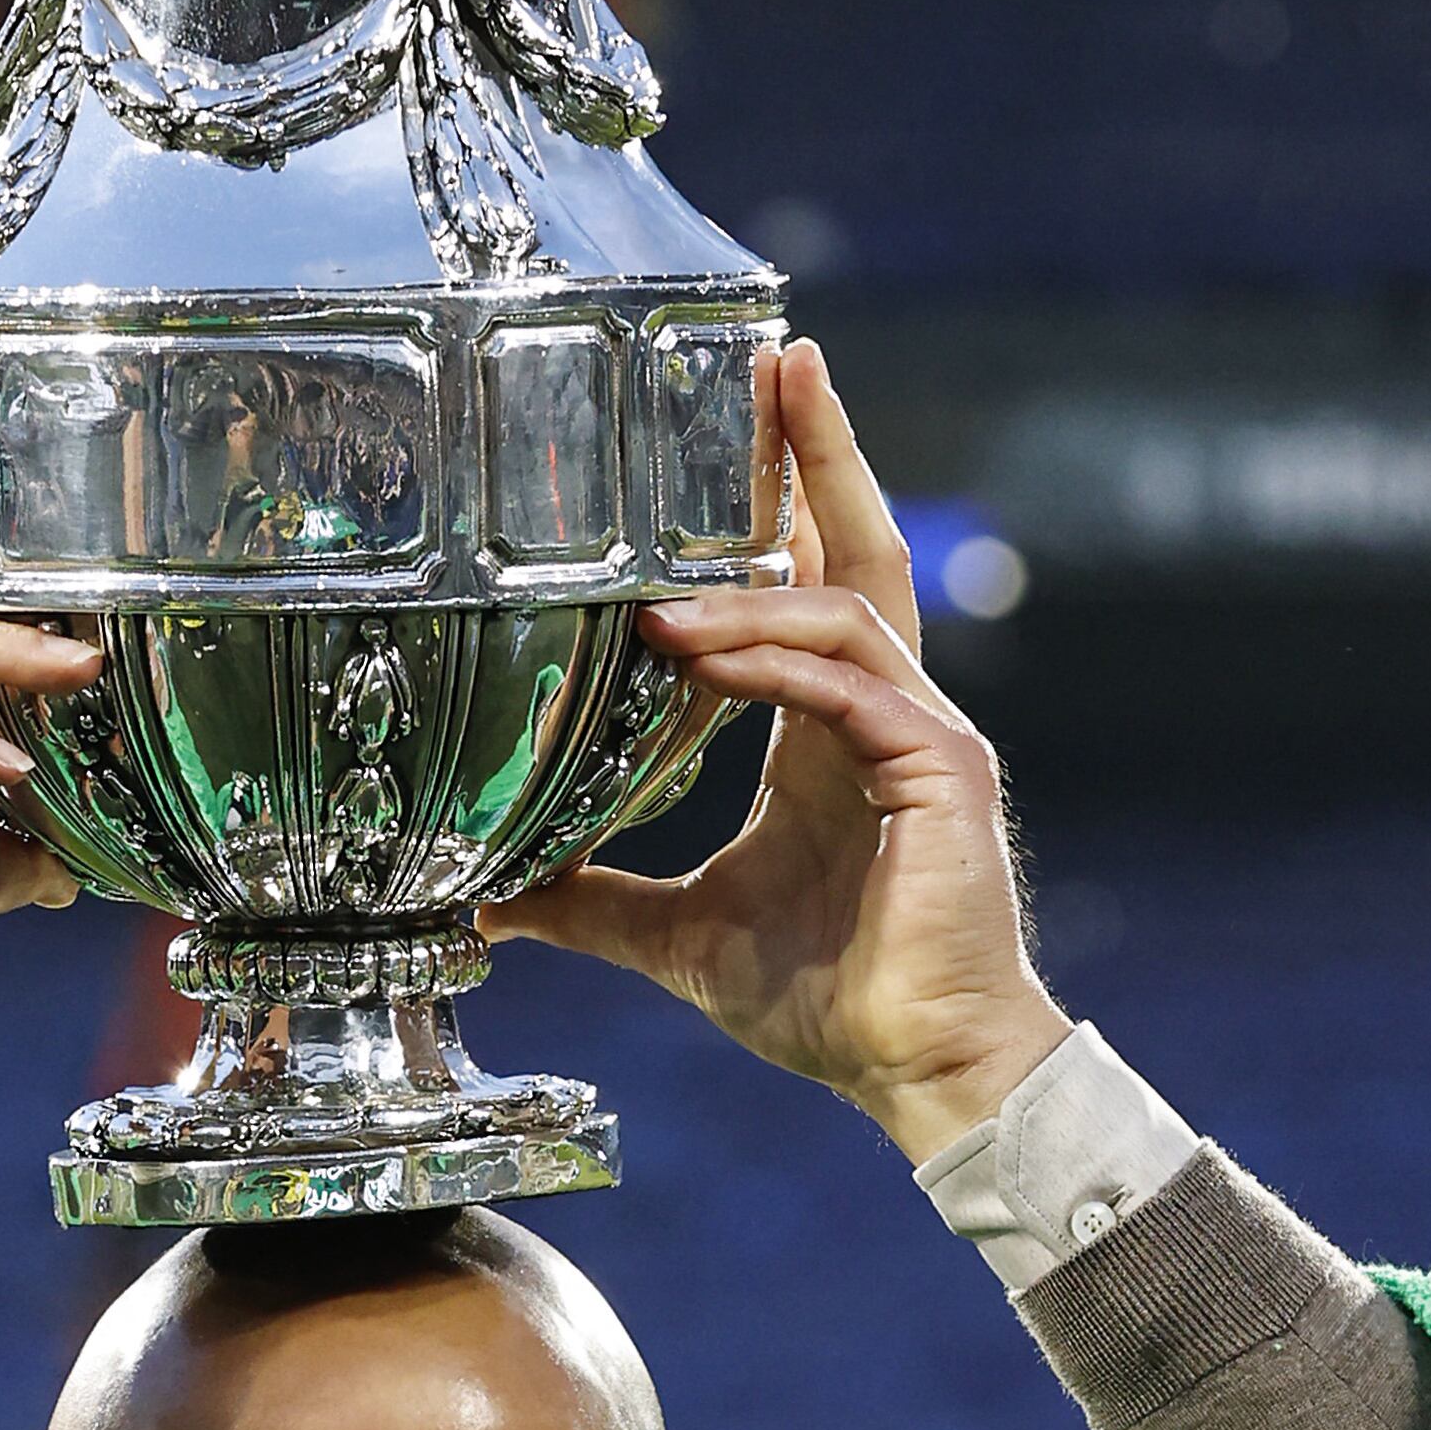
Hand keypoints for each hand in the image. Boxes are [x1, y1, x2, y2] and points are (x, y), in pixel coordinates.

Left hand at [484, 339, 1068, 1164]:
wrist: (919, 1070)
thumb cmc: (829, 1003)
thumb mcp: (679, 936)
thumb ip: (593, 899)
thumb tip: (491, 889)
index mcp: (829, 734)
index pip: (810, 584)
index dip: (779, 503)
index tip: (724, 429)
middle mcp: (882, 712)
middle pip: (855, 546)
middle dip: (815, 451)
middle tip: (775, 359)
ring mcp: (920, 733)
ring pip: (843, 606)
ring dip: (748, 586)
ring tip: (655, 593)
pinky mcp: (939, 770)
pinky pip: (848, 683)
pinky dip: (772, 662)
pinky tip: (697, 654)